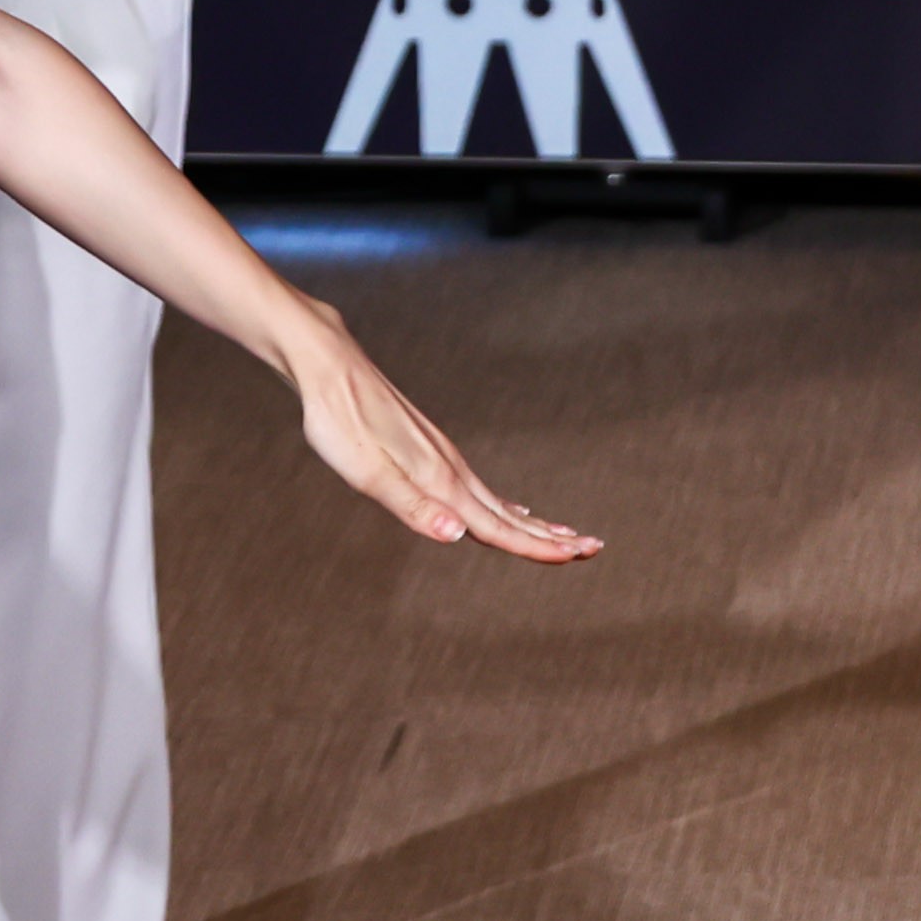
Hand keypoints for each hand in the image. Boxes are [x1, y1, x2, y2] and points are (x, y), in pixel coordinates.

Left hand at [281, 300, 599, 558]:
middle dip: (549, 535)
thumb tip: (458, 536)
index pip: (496, 525)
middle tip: (594, 549)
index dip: (535, 546)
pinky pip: (478, 486)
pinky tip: (507, 507)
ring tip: (564, 534)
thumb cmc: (337, 419)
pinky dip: (502, 503)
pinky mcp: (429, 446)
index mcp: (438, 480)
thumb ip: (411, 507)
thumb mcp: (365, 471)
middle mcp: (448, 468)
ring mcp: (441, 454)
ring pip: (496, 499)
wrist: (327, 363)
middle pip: (508, 513)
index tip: (577, 556)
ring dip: (532, 521)